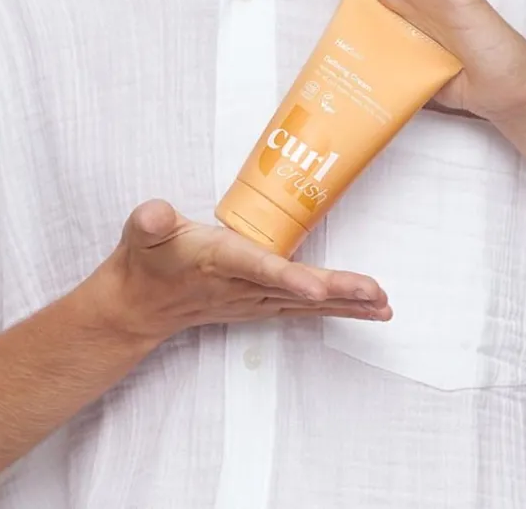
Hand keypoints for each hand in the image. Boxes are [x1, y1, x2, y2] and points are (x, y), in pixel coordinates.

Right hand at [101, 199, 390, 344]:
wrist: (141, 304)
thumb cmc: (147, 258)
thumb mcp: (141, 231)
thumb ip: (149, 222)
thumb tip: (153, 216)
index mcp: (217, 260)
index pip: (256, 268)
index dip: (287, 278)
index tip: (317, 289)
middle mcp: (241, 285)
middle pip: (295, 289)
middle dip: (337, 291)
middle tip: (376, 293)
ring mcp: (253, 298)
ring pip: (306, 302)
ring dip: (347, 302)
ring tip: (385, 303)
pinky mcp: (261, 302)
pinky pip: (304, 308)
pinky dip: (339, 309)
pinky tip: (369, 310)